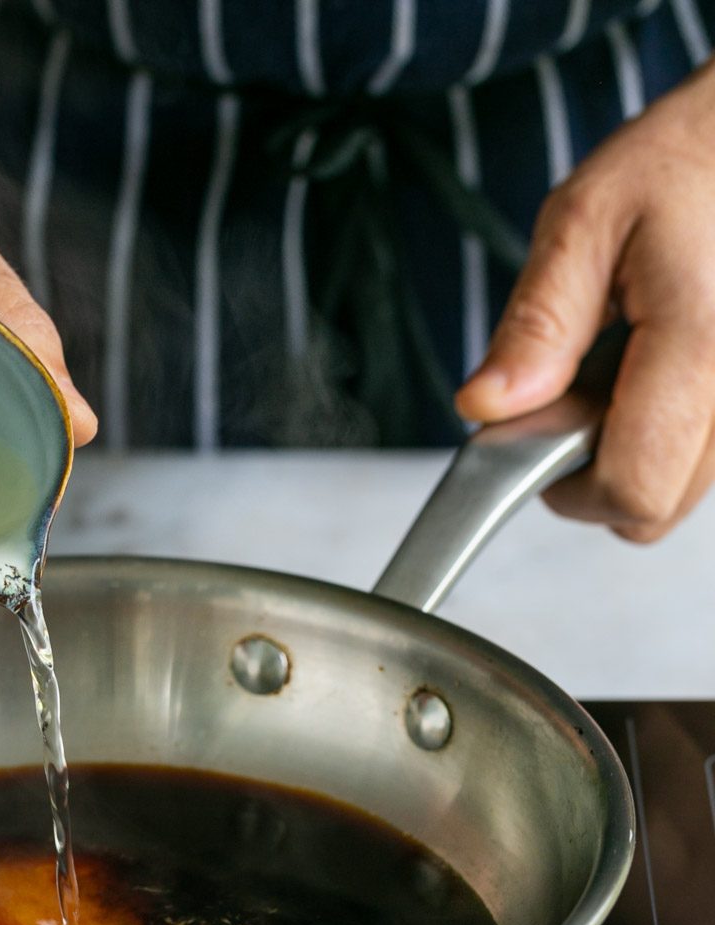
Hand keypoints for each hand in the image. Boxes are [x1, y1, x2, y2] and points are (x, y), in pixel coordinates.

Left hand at [456, 61, 714, 542]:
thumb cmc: (683, 161)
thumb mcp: (584, 220)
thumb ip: (536, 324)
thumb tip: (487, 409)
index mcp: (701, 341)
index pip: (632, 490)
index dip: (566, 487)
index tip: (537, 436)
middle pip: (655, 507)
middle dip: (598, 469)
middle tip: (580, 388)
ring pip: (683, 490)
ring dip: (637, 447)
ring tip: (629, 360)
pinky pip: (706, 458)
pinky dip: (670, 429)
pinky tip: (659, 366)